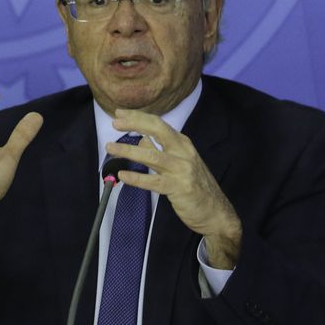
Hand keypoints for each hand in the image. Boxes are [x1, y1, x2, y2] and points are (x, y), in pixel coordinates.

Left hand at [109, 109, 241, 267]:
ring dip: (129, 151)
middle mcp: (184, 153)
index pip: (159, 124)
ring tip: (110, 147)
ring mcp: (182, 170)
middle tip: (114, 122)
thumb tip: (142, 140)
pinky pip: (154, 182)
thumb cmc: (195, 186)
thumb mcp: (179, 163)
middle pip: (159, 131)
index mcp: (183, 144)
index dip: (138, 117)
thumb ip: (160, 151)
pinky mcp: (179, 188)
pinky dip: (137, 178)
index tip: (119, 113)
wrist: (215, 211)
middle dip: (135, 124)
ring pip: (152, 157)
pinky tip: (122, 176)